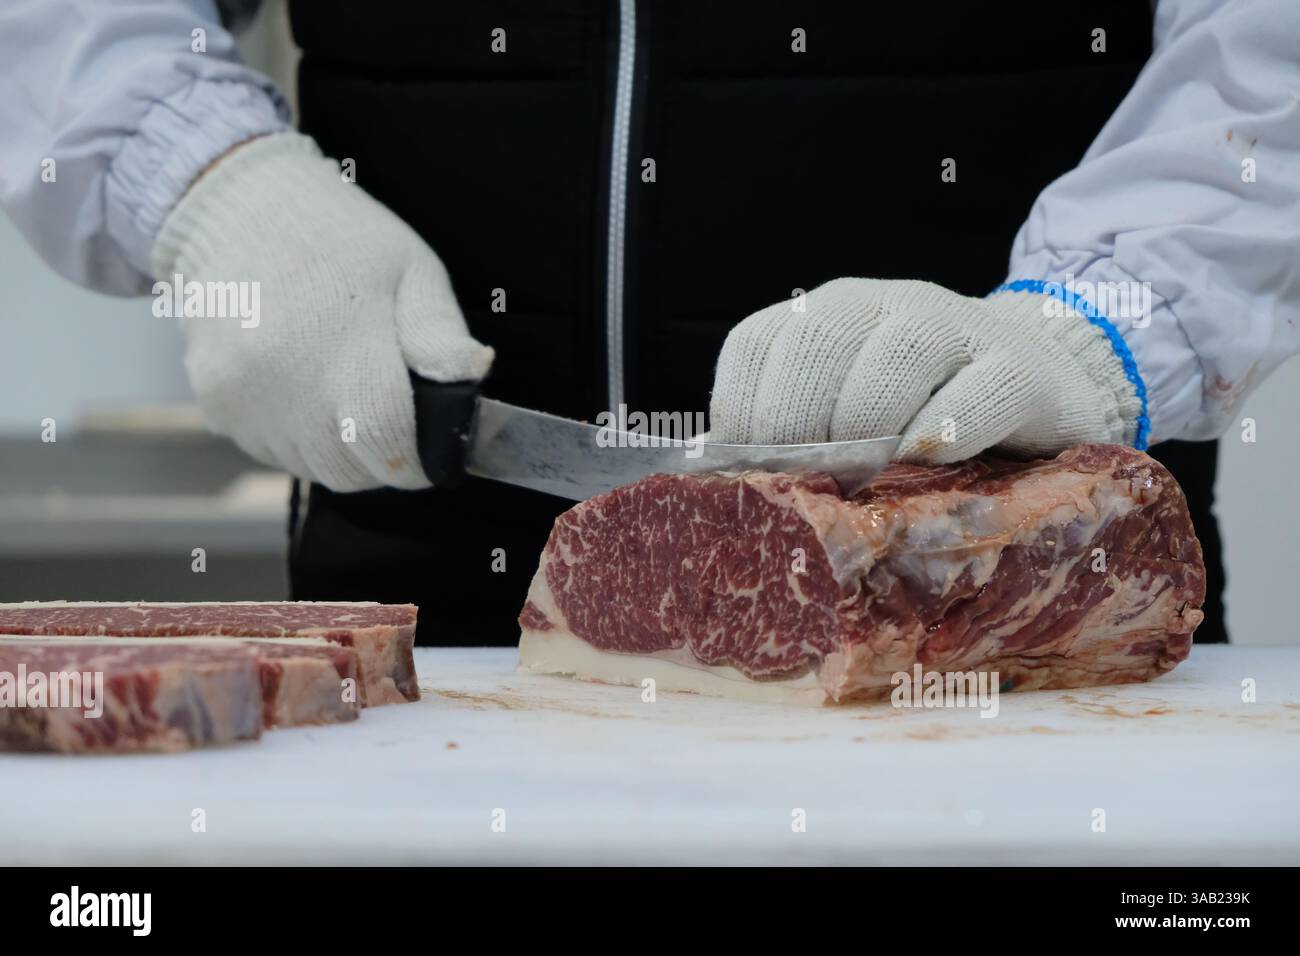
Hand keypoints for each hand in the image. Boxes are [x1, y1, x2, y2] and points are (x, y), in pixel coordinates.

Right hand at [151, 132, 492, 489]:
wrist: (236, 205)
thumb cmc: (338, 237)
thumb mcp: (411, 270)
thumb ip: (441, 336)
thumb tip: (471, 381)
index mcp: (345, 357)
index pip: (388, 450)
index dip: (417, 461)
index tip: (429, 450)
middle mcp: (287, 390)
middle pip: (348, 472)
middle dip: (380, 459)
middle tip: (392, 420)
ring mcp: (244, 401)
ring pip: (308, 466)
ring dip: (337, 450)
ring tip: (347, 395)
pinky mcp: (215, 404)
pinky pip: (268, 448)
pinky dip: (295, 436)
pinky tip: (304, 387)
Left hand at [710, 278, 1142, 462]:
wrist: (1042, 386)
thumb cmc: (921, 416)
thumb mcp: (847, 416)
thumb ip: (794, 437)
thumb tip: (729, 489)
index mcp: (825, 319)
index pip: (755, 345)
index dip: (741, 413)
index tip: (751, 471)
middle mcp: (882, 307)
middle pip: (818, 342)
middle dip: (800, 423)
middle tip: (809, 483)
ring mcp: (954, 328)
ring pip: (897, 357)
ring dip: (869, 427)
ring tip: (865, 481)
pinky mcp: (1021, 369)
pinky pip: (981, 392)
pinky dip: (946, 432)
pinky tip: (929, 463)